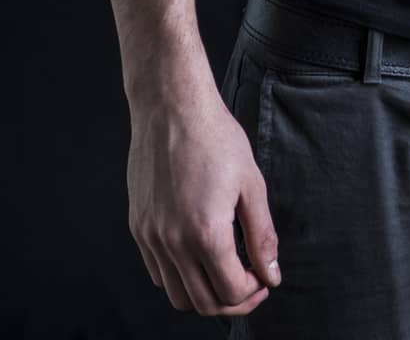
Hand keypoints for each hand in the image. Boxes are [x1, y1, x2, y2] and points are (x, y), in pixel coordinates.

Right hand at [126, 81, 282, 316]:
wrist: (172, 107)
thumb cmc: (216, 138)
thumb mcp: (251, 184)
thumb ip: (262, 235)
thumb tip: (271, 273)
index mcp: (205, 232)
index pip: (232, 290)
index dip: (254, 291)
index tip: (265, 276)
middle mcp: (172, 242)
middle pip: (204, 303)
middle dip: (233, 300)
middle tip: (252, 281)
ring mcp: (151, 237)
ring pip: (177, 295)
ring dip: (205, 294)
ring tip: (226, 271)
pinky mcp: (138, 227)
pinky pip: (158, 272)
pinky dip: (180, 277)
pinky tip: (199, 255)